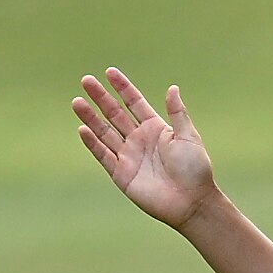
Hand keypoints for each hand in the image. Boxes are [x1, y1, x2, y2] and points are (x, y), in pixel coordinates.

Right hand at [73, 67, 217, 229]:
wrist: (191, 201)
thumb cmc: (195, 169)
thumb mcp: (188, 136)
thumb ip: (177, 113)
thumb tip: (172, 88)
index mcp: (156, 129)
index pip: (135, 103)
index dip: (123, 87)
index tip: (109, 72)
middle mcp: (139, 139)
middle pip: (115, 114)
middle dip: (101, 97)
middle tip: (86, 80)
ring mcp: (129, 156)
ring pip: (105, 132)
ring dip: (90, 117)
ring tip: (77, 101)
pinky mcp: (121, 173)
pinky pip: (103, 155)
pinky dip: (93, 143)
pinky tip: (83, 129)